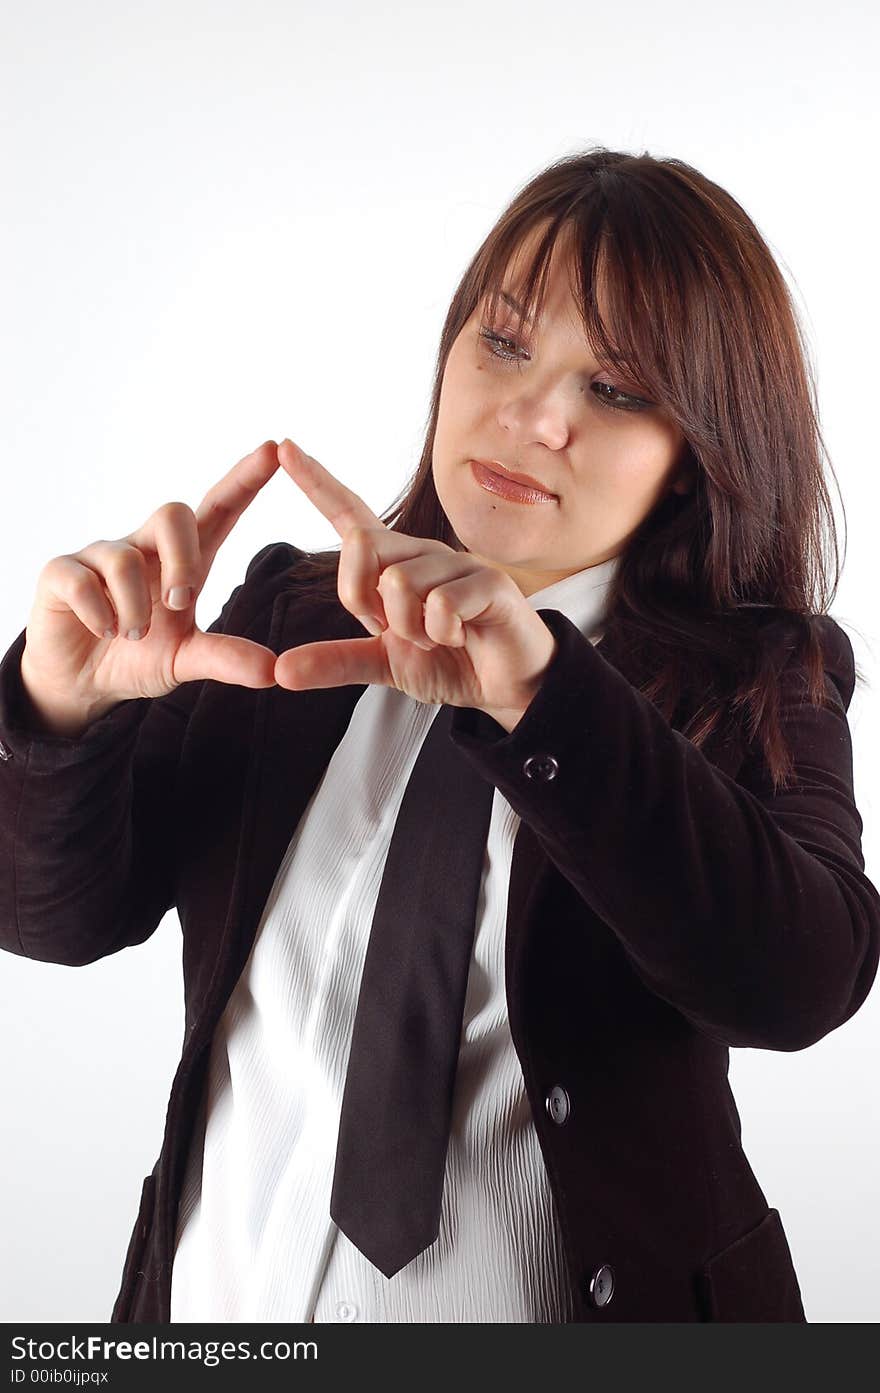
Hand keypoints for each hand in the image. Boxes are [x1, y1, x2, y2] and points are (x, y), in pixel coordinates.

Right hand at [20, 441, 283, 723]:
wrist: (82, 681)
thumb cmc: (139, 657)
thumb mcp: (186, 661)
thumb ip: (225, 659)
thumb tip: (273, 672)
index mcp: (183, 559)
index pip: (219, 508)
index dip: (244, 479)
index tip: (274, 450)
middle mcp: (144, 546)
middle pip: (172, 512)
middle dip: (182, 558)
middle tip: (178, 603)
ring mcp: (101, 555)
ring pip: (124, 558)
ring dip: (134, 607)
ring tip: (131, 635)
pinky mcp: (61, 572)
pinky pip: (82, 581)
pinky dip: (98, 614)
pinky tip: (102, 631)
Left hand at [274, 438, 557, 729]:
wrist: (505, 685)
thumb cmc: (449, 659)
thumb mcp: (383, 664)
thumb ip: (335, 661)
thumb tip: (281, 671)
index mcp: (393, 563)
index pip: (350, 514)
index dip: (317, 482)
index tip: (285, 447)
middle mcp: (422, 552)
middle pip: (361, 548)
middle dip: (366, 602)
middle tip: (403, 631)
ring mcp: (457, 563)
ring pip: (400, 584)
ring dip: (412, 629)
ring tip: (439, 637)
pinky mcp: (489, 582)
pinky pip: (441, 604)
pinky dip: (442, 633)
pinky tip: (461, 635)